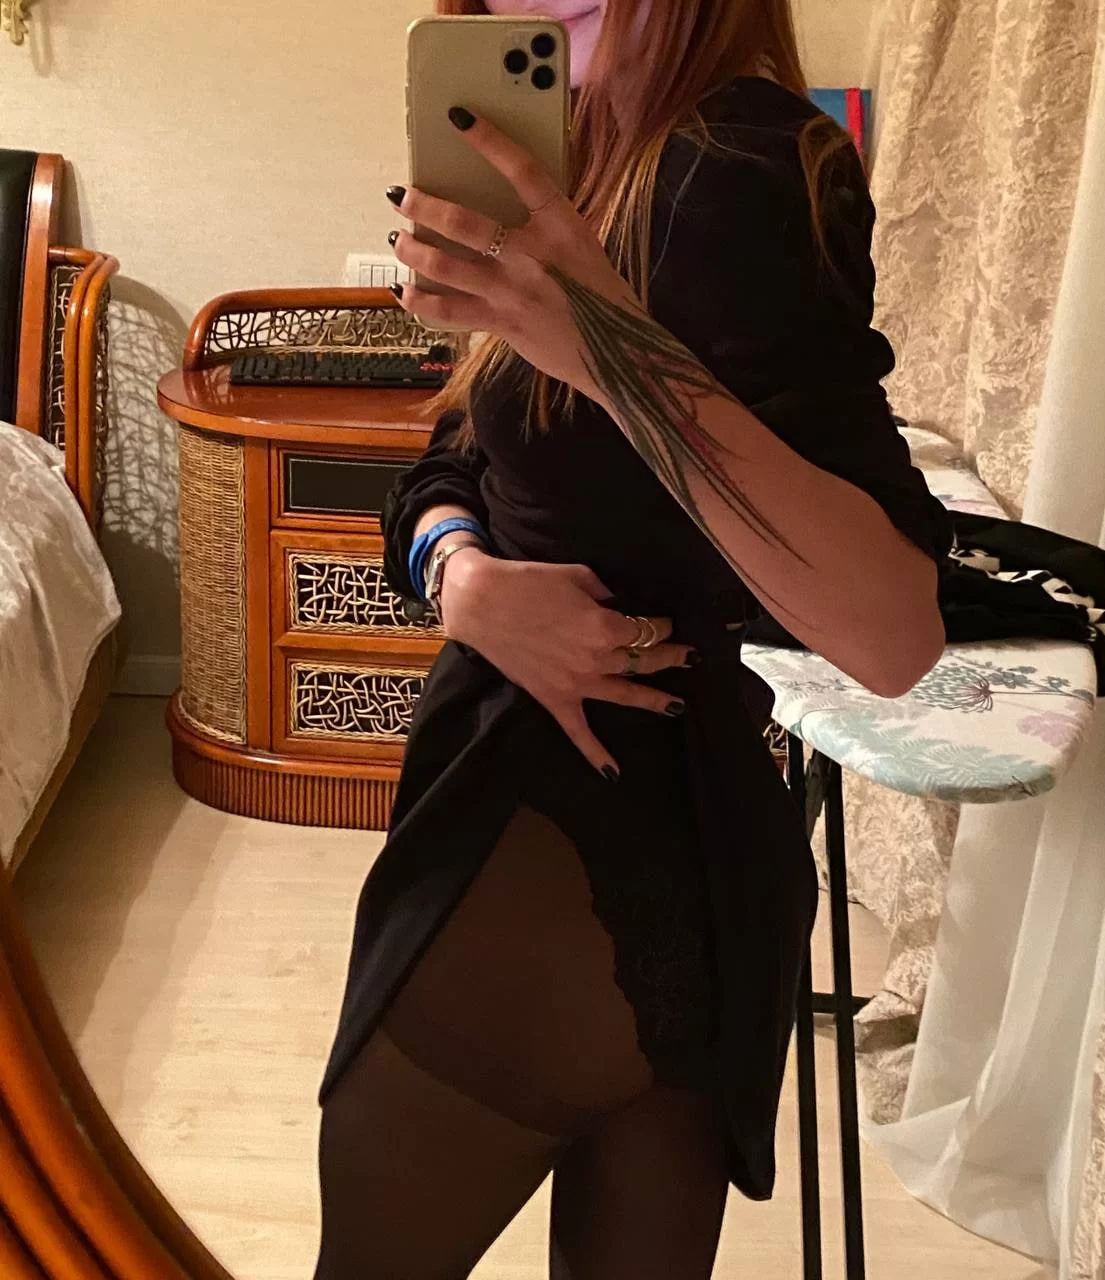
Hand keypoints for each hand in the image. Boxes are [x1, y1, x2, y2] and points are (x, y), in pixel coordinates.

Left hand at [386, 107, 639, 409]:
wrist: (613, 351)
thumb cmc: (597, 294)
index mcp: (560, 225)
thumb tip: (499, 204)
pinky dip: (422, 301)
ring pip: (447, 266)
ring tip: (400, 240)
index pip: (522, 171)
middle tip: (401, 195)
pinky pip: (450, 311)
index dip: (489, 141)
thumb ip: (544, 223)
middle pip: (465, 223)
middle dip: (425, 207)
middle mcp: (533, 254)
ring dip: (415, 251)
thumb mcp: (579, 244)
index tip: (459, 118)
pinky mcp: (502, 322)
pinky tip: (405, 291)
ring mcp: (513, 290)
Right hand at [439, 550, 693, 777]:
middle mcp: (597, 659)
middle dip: (669, 657)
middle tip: (688, 657)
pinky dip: (595, 753)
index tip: (663, 621)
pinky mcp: (554, 698)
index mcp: (605, 626)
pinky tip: (613, 771)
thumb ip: (606, 592)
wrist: (482, 603)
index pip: (645, 629)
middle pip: (643, 661)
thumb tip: (618, 604)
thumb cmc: (528, 582)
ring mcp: (577, 683)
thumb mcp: (577, 575)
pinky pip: (579, 731)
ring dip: (655, 700)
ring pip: (625, 695)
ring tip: (677, 706)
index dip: (659, 624)